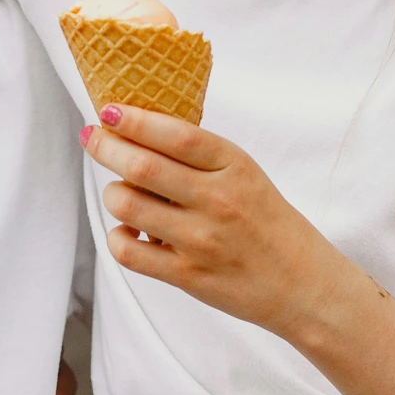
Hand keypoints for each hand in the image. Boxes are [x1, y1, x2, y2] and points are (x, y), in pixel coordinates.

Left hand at [79, 103, 360, 336]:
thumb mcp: (245, 176)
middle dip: (105, 147)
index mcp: (236, 167)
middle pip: (142, 166)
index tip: (108, 110)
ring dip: (112, 194)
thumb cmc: (267, 223)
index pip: (177, 135)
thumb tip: (137, 133)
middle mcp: (218, 201)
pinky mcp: (187, 275)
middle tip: (92, 138)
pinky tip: (128, 230)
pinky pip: (128, 251)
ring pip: (128, 205)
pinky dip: (117, 236)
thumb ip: (200, 157)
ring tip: (119, 192)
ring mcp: (201, 240)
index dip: (135, 119)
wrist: (302, 284)